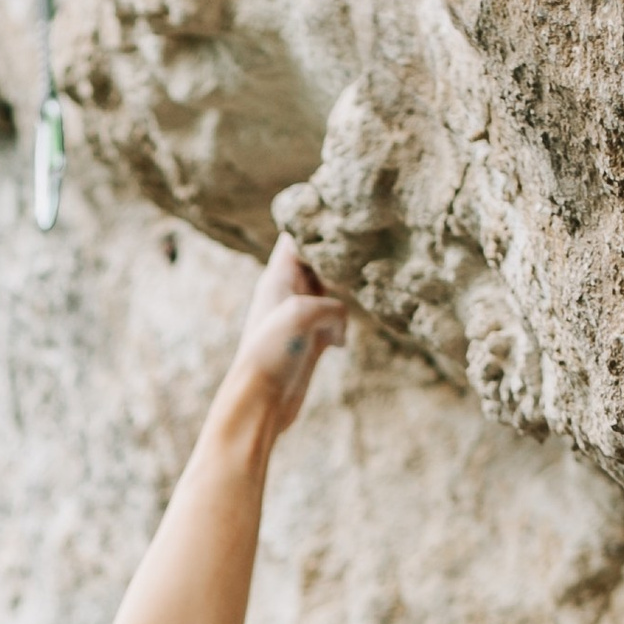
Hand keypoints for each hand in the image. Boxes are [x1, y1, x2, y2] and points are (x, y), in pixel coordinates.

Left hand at [228, 232, 347, 428]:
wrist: (261, 401)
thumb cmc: (271, 354)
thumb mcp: (302, 314)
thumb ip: (331, 305)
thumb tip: (340, 328)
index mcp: (277, 278)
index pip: (294, 238)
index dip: (314, 227)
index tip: (341, 223)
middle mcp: (287, 294)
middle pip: (316, 261)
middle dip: (337, 260)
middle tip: (362, 255)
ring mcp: (299, 318)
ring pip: (329, 291)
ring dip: (343, 295)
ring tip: (357, 296)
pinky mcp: (310, 342)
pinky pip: (335, 323)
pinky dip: (341, 328)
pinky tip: (338, 344)